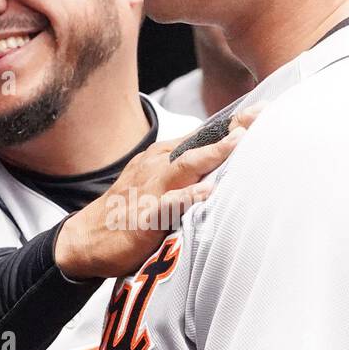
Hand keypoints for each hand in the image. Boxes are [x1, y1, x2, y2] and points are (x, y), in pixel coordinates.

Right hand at [54, 111, 254, 280]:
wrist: (86, 239)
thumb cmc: (128, 210)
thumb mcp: (157, 182)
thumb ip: (187, 172)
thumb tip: (222, 163)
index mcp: (162, 158)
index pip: (203, 136)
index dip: (233, 123)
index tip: (263, 110)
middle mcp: (157, 168)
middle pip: (199, 144)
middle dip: (231, 130)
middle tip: (260, 118)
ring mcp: (150, 191)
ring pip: (185, 167)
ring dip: (213, 153)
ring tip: (239, 141)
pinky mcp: (144, 217)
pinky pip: (168, 205)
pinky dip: (187, 197)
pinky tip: (207, 193)